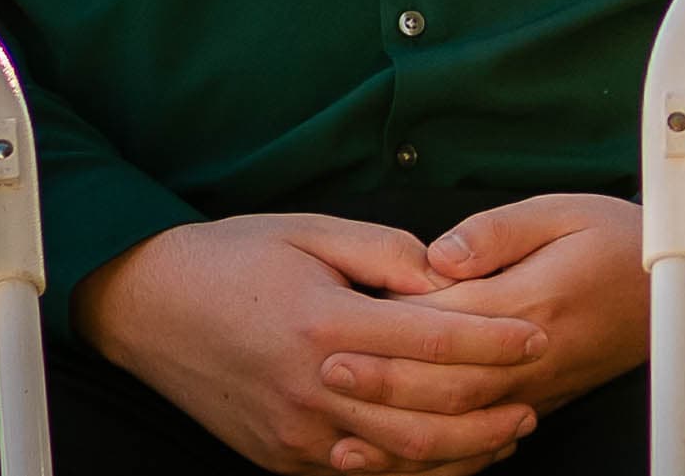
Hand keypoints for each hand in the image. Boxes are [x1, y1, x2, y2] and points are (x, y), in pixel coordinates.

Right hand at [74, 214, 545, 473]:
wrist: (147, 307)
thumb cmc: (233, 258)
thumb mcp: (311, 231)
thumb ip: (386, 253)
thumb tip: (447, 273)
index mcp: (326, 323)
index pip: (434, 340)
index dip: (494, 341)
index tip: (537, 335)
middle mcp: (313, 388)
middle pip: (425, 411)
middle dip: (491, 406)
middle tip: (537, 393)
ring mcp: (294, 434)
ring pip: (399, 457)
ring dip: (462, 450)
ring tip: (509, 430)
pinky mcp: (280, 459)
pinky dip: (412, 472)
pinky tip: (448, 458)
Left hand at [343, 196, 684, 428]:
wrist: (681, 291)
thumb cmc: (619, 240)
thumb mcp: (561, 210)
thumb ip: (496, 232)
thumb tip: (437, 255)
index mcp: (531, 303)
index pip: (448, 325)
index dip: (391, 329)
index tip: (338, 327)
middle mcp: (529, 359)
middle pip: (442, 387)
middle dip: (379, 384)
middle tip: (323, 373)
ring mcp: (532, 392)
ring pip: (457, 428)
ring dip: (396, 435)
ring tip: (339, 431)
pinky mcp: (535, 407)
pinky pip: (480, 448)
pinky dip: (436, 462)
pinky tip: (400, 460)